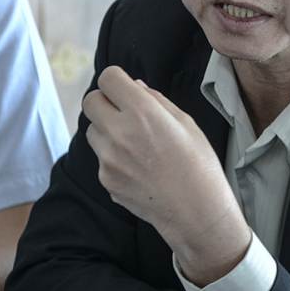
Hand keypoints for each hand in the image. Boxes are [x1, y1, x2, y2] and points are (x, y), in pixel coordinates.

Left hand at [83, 66, 250, 284]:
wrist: (196, 211)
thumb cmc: (199, 164)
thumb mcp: (186, 122)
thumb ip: (156, 100)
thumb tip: (134, 86)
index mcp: (142, 112)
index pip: (107, 79)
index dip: (116, 80)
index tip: (125, 89)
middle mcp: (119, 133)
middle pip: (90, 102)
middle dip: (105, 102)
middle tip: (124, 112)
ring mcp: (109, 159)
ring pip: (92, 130)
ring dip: (106, 129)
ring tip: (134, 142)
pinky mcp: (105, 179)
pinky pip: (101, 157)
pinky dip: (113, 156)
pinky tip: (137, 166)